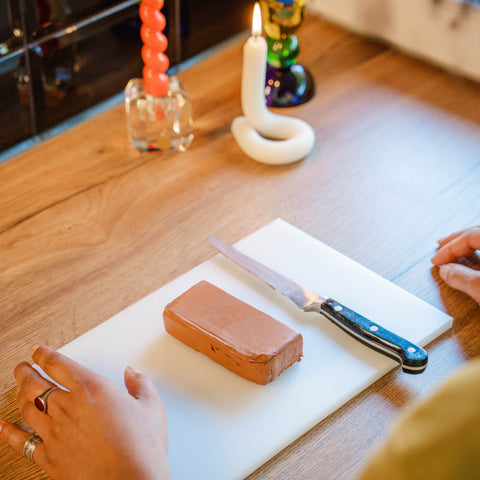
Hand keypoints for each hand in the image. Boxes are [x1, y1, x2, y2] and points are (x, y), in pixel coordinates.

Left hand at [0, 345, 170, 479]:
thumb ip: (140, 384)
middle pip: (36, 383)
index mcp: (92, 389)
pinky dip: (10, 432)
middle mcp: (68, 407)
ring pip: (26, 407)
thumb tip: (132, 373)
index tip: (37, 351)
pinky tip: (4, 426)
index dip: (44, 355)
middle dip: (25, 371)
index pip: (59, 364)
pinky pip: (22, 441)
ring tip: (17, 387)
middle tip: (21, 365)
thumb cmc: (141, 446)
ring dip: (18, 393)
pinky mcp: (49, 457)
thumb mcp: (151, 406)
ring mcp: (55, 433)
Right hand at [431, 226, 479, 304]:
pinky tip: (476, 262)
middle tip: (440, 245)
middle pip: (477, 233)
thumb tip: (446, 271)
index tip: (436, 261)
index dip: (449, 249)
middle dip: (456, 240)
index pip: (469, 236)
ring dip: (468, 246)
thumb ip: (461, 278)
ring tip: (456, 252)